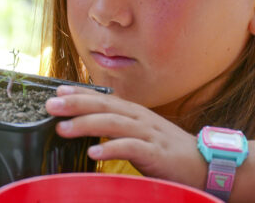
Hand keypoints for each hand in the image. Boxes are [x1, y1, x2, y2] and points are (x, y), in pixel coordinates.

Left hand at [46, 85, 207, 188]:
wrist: (202, 162)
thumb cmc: (164, 148)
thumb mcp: (138, 131)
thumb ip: (117, 126)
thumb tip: (88, 124)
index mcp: (133, 112)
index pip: (103, 98)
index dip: (80, 93)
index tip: (56, 92)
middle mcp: (139, 118)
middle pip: (104, 105)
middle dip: (76, 103)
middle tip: (51, 105)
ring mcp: (148, 134)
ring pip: (114, 123)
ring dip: (87, 124)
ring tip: (64, 128)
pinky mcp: (156, 153)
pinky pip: (131, 148)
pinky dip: (112, 148)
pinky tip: (94, 152)